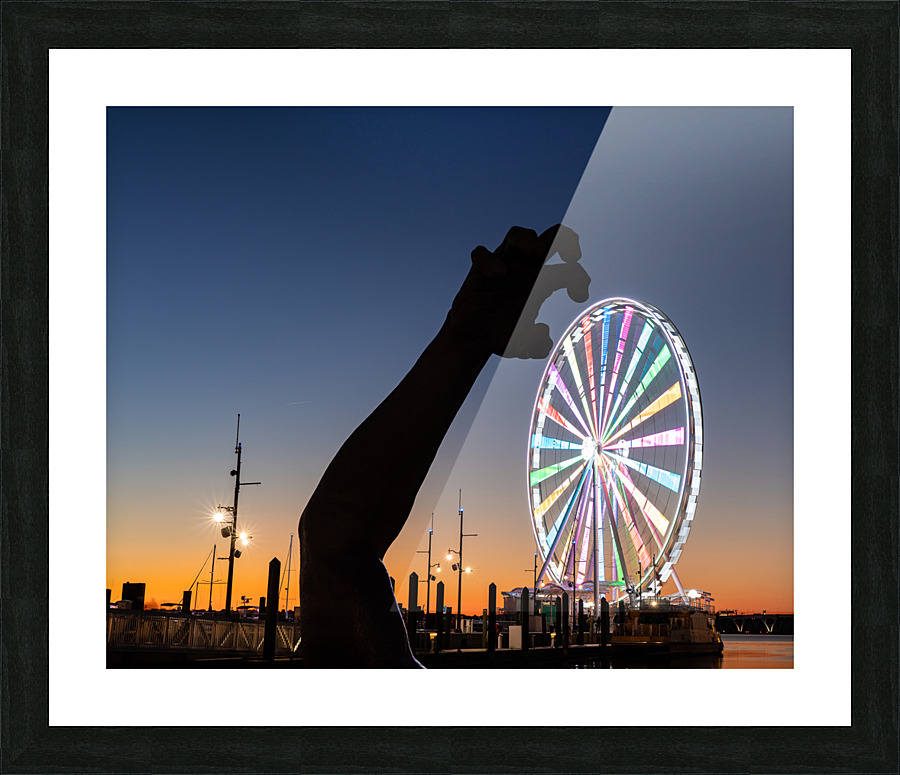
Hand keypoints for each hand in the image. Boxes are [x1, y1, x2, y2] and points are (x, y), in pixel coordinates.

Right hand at [447, 225, 589, 358]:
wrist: (473, 340)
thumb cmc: (501, 336)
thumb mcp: (524, 346)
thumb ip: (538, 345)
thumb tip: (543, 331)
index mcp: (542, 282)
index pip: (569, 268)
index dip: (579, 277)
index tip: (579, 296)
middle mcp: (524, 268)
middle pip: (550, 237)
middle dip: (566, 240)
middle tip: (572, 257)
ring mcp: (502, 266)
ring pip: (518, 235)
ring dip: (530, 240)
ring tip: (538, 253)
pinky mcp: (478, 271)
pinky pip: (481, 254)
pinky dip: (490, 260)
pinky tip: (500, 275)